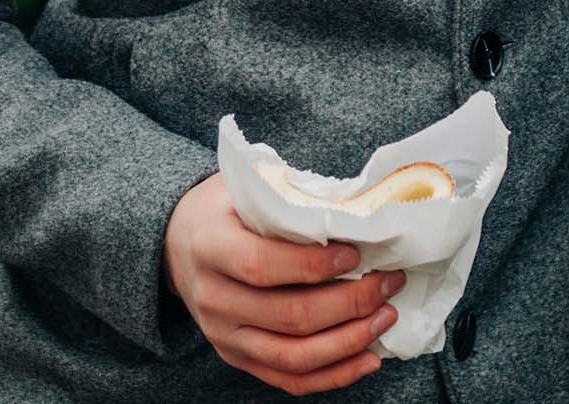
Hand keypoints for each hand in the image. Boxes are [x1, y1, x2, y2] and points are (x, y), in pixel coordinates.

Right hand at [162, 173, 404, 394]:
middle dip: (350, 303)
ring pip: (292, 355)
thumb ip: (291, 202)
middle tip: (389, 283)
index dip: (314, 265)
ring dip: (348, 341)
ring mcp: (224, 335)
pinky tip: (368, 359)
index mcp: (211, 247)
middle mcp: (213, 298)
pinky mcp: (237, 357)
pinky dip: (333, 375)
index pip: (262, 265)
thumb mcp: (246, 189)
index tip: (356, 253)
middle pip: (288, 316)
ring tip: (385, 317)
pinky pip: (288, 378)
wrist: (179, 243)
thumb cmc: (224, 209)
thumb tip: (358, 213)